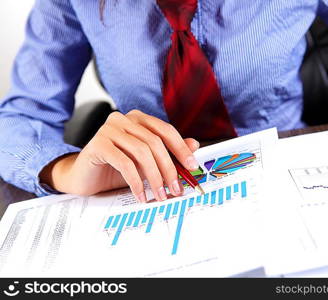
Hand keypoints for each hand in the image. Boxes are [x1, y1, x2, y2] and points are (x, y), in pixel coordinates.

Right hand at [40, 110, 199, 201]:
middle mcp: (123, 120)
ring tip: (160, 195)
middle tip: (176, 188)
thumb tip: (194, 145)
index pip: (165, 130)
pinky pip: (125, 163)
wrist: (83, 177)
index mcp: (138, 119)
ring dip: (154, 178)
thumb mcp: (145, 162)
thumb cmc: (115, 168)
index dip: (181, 148)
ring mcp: (109, 129)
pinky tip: (141, 195)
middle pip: (155, 143)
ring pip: (142, 152)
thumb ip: (168, 152)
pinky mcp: (98, 144)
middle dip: (169, 168)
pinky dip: (136, 182)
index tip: (191, 166)